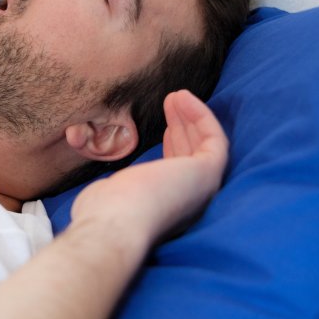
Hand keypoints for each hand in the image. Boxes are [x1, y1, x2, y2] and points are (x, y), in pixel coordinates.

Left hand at [69, 90, 227, 245]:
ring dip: (191, 117)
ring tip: (176, 95)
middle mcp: (190, 201)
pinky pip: (214, 139)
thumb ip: (116, 191)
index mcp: (167, 208)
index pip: (176, 173)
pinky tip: (184, 98)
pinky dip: (202, 116)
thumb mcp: (108, 195)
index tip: (165, 127)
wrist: (114, 223)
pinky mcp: (209, 173)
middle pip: (191, 157)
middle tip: (171, 102)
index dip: (174, 146)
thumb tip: (107, 188)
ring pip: (203, 146)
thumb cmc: (103, 212)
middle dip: (183, 127)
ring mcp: (201, 188)